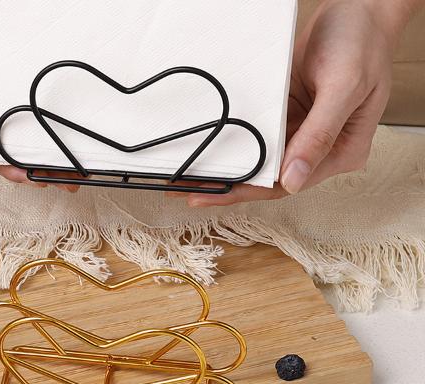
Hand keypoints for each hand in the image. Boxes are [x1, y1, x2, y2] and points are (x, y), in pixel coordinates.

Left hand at [185, 0, 418, 208]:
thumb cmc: (362, 43)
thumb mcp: (344, 88)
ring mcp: (301, 133)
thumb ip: (319, 136)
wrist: (359, 7)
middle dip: (231, 186)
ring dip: (228, 167)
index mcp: (341, 153)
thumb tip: (294, 180)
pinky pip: (256, 136)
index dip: (251, 191)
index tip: (218, 194)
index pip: (289, 184)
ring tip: (190, 178)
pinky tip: (208, 149)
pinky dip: (233, 143)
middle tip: (191, 192)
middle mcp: (319, 150)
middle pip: (269, 178)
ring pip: (259, 160)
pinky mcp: (286, 117)